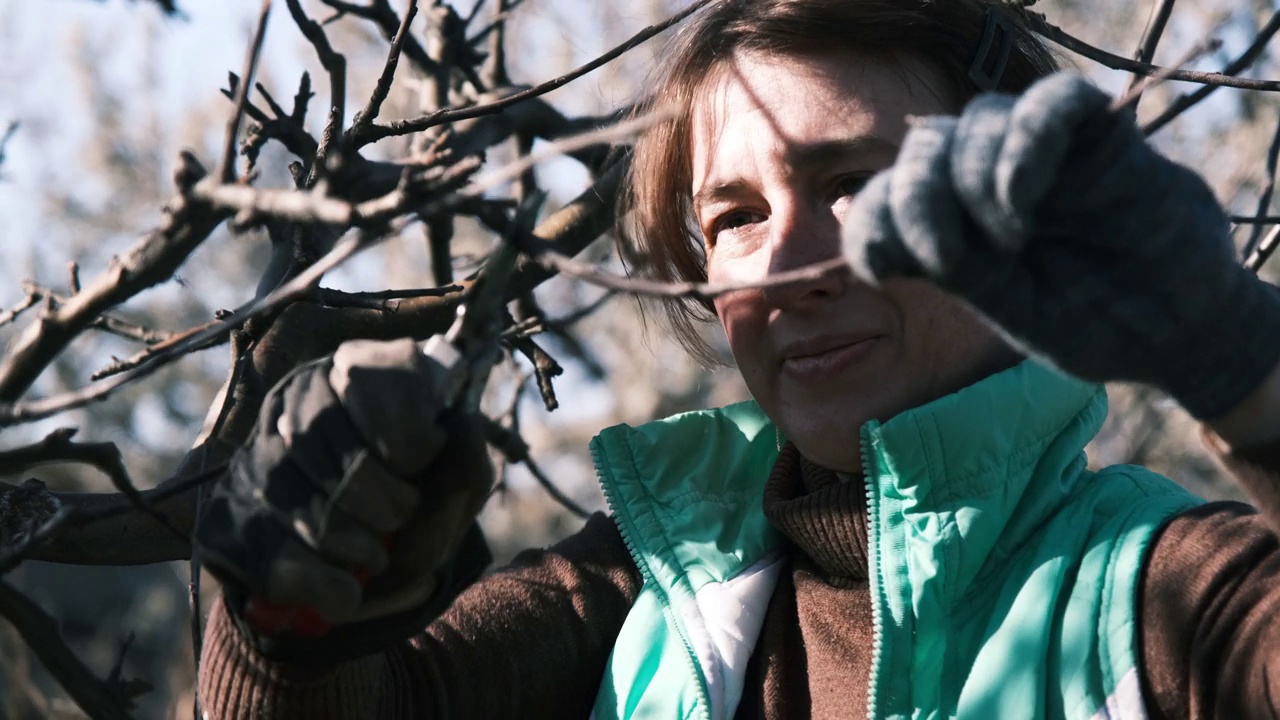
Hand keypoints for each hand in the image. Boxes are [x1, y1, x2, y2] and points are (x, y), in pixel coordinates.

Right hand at [197, 339, 492, 650]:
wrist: (365, 582)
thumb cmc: (416, 518)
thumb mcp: (455, 493)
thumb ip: (466, 463)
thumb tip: (461, 426)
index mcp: (355, 372)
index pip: (373, 380)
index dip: (408, 436)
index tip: (420, 464)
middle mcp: (295, 401)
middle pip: (336, 447)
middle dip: (387, 501)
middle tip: (402, 517)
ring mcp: (255, 458)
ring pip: (305, 503)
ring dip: (360, 546)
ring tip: (377, 553)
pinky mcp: (228, 519)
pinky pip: (281, 556)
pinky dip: (329, 585)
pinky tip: (347, 589)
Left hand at [841, 72, 1279, 419]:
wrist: (1175, 333)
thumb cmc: (1087, 322)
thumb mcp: (1004, 303)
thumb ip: (950, 260)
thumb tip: (873, 227)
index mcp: (954, 222)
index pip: (885, 193)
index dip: (871, 221)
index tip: (884, 270)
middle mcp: (987, 178)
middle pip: (923, 145)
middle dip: (916, 198)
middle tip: (948, 257)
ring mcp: (1041, 152)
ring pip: (976, 119)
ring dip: (973, 177)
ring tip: (1011, 237)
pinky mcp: (1099, 133)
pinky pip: (1050, 101)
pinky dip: (1025, 141)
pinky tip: (1023, 196)